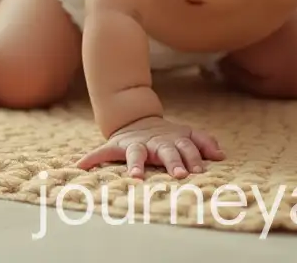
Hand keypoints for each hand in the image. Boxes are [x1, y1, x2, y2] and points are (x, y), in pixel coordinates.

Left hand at [77, 116, 224, 178]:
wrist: (139, 118)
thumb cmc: (126, 140)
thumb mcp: (111, 146)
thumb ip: (96, 156)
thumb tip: (76, 166)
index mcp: (137, 145)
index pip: (135, 155)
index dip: (135, 165)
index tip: (136, 178)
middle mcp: (156, 141)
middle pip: (165, 151)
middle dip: (172, 162)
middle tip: (180, 176)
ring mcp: (172, 136)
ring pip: (184, 145)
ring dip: (193, 157)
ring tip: (201, 170)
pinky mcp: (185, 133)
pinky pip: (200, 136)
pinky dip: (209, 143)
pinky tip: (219, 154)